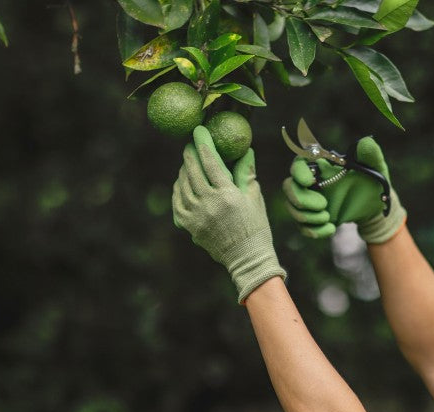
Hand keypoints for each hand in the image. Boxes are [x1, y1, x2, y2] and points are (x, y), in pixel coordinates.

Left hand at [172, 126, 285, 302]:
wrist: (247, 258)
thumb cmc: (256, 226)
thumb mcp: (254, 197)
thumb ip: (246, 172)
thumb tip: (246, 150)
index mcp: (228, 194)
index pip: (211, 162)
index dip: (203, 144)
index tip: (198, 131)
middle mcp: (209, 203)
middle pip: (193, 171)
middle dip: (189, 154)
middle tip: (189, 145)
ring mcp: (197, 216)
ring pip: (183, 185)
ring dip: (183, 171)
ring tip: (187, 163)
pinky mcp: (190, 226)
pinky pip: (178, 202)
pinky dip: (178, 190)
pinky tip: (182, 184)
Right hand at [282, 136, 406, 243]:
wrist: (374, 207)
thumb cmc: (373, 182)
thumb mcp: (376, 168)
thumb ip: (370, 155)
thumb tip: (366, 142)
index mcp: (321, 166)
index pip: (299, 164)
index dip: (298, 172)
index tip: (308, 181)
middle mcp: (311, 182)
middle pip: (289, 188)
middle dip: (301, 199)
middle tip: (323, 205)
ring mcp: (309, 201)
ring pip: (293, 209)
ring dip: (307, 217)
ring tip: (329, 218)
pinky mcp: (313, 218)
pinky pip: (303, 227)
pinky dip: (314, 231)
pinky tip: (331, 229)